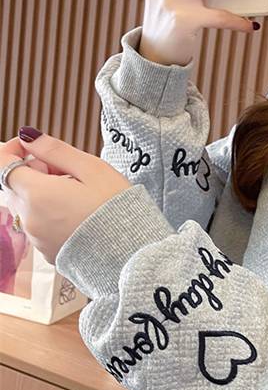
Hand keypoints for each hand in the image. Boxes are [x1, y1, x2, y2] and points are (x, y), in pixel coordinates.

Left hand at [0, 129, 131, 264]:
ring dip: (44, 194)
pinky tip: (79, 215)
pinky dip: (51, 215)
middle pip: (16, 186)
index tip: (32, 145)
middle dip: (34, 172)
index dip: (14, 149)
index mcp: (37, 194)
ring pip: (28, 206)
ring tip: (79, 195)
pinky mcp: (48, 253)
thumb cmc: (118, 209)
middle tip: (69, 171)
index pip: (3, 164)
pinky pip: (40, 226)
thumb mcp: (93, 169)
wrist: (133, 252)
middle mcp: (30, 219)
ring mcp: (37, 239)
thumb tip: (29, 136)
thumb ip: (56, 150)